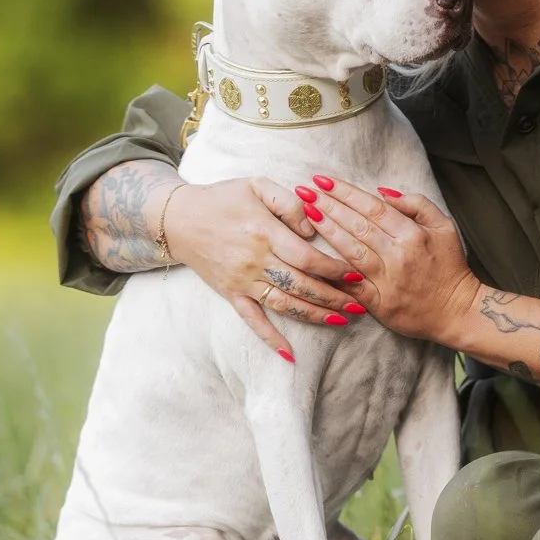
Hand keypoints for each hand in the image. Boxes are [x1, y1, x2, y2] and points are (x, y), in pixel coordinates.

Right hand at [164, 177, 363, 356]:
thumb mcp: (257, 185)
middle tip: (360, 304)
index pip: (307, 257)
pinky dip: (270, 337)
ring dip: (314, 315)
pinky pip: (252, 320)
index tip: (356, 274)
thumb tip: (313, 227)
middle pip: (301, 285)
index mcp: (265, 233)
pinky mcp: (231, 294)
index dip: (334, 268)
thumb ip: (289, 203)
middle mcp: (255, 261)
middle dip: (333, 297)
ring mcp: (242, 281)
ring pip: (284, 304)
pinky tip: (288, 353)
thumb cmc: (223, 198)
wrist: (179, 219)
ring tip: (340, 321)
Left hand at [303, 175, 480, 344]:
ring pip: (351, 250)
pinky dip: (331, 272)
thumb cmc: (449, 266)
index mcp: (413, 234)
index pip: (373, 206)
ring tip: (306, 214)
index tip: (324, 180)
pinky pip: (350, 285)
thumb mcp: (444, 226)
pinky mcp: (379, 303)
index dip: (346, 192)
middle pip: (357, 225)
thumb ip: (416, 204)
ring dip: (327, 231)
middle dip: (328, 206)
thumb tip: (383, 192)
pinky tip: (313, 258)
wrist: (457, 311)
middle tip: (305, 191)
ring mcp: (387, 280)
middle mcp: (398, 254)